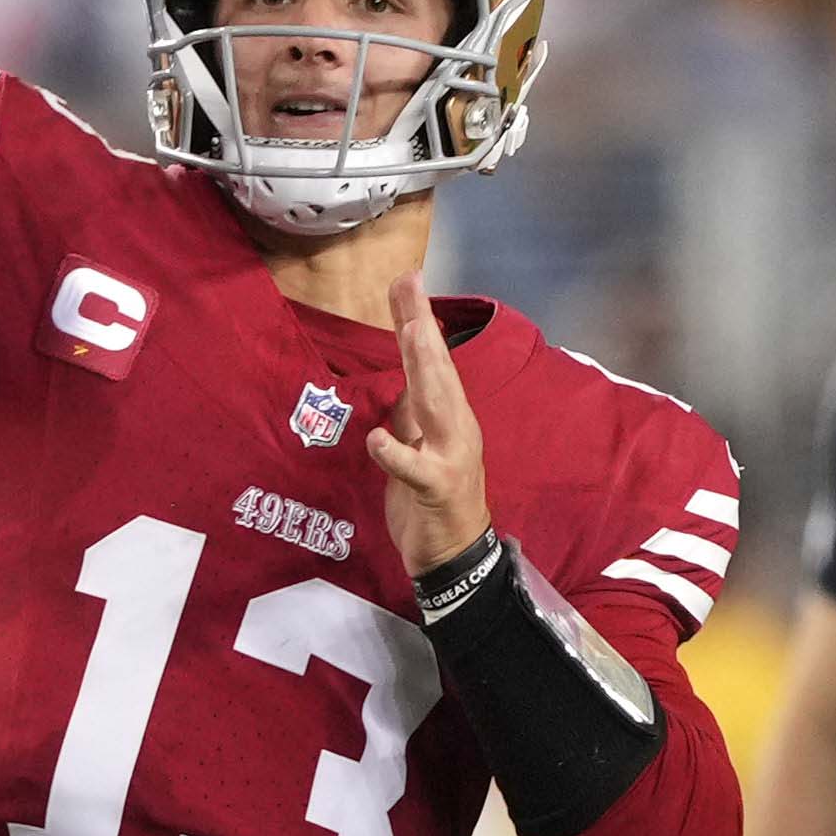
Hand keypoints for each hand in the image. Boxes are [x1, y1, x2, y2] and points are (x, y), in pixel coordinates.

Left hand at [367, 275, 489, 577]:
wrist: (457, 555)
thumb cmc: (433, 500)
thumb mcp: (418, 445)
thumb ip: (411, 411)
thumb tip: (399, 375)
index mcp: (448, 416)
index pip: (433, 361)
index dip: (420, 320)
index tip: (407, 281)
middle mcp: (454, 428)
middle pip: (437, 370)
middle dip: (422, 328)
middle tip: (408, 287)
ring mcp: (450, 457)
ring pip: (436, 404)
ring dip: (423, 367)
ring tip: (409, 332)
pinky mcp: (436, 489)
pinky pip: (414, 468)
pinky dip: (396, 452)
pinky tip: (378, 437)